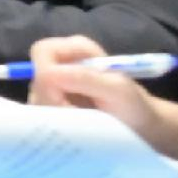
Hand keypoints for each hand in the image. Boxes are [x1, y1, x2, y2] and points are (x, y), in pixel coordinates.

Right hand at [25, 35, 172, 137]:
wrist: (142, 129)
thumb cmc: (135, 105)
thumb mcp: (117, 90)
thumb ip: (85, 78)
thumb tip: (47, 74)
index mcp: (76, 49)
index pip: (42, 52)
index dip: (45, 74)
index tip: (62, 98)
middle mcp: (61, 63)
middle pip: (35, 77)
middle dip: (51, 100)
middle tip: (74, 115)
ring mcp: (55, 85)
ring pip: (35, 97)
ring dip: (52, 114)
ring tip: (80, 122)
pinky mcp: (53, 104)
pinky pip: (39, 111)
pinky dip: (52, 123)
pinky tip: (73, 127)